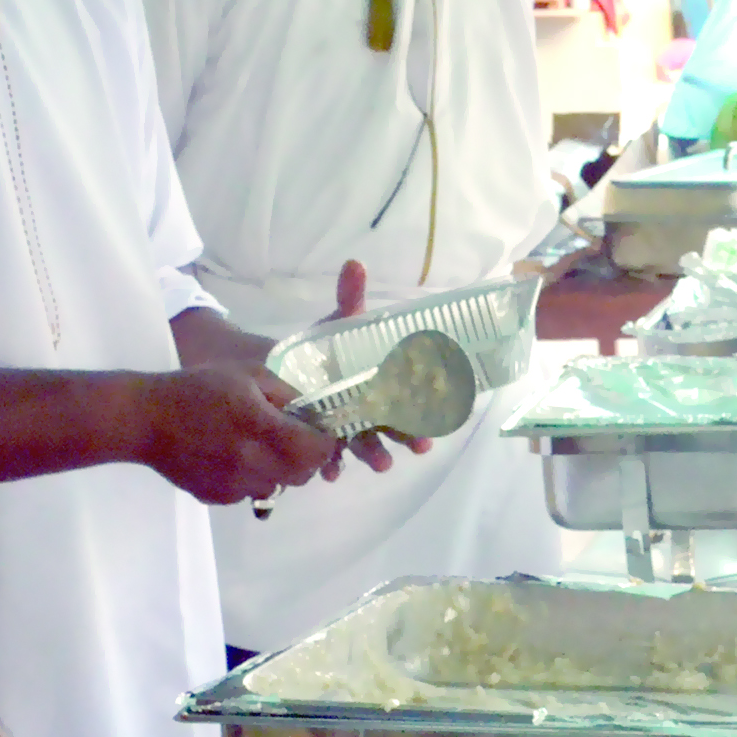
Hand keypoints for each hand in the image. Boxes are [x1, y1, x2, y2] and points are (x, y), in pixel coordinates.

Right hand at [133, 365, 346, 501]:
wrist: (146, 419)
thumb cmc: (198, 388)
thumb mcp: (249, 374)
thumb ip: (286, 392)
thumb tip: (313, 409)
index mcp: (263, 431)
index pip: (316, 450)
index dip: (325, 441)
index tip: (319, 428)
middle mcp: (252, 465)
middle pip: (302, 474)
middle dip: (306, 456)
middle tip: (293, 435)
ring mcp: (234, 487)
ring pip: (278, 486)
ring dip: (279, 469)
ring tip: (258, 444)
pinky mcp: (217, 498)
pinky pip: (250, 492)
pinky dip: (253, 477)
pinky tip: (233, 456)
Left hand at [316, 260, 426, 472]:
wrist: (297, 368)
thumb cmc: (330, 350)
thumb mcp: (342, 325)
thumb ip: (351, 300)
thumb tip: (354, 263)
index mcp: (386, 382)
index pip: (413, 396)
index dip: (428, 407)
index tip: (439, 415)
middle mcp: (375, 408)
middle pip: (399, 425)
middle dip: (410, 437)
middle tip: (420, 447)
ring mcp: (353, 427)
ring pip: (370, 445)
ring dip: (377, 455)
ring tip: (380, 465)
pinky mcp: (328, 440)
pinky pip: (334, 458)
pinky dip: (333, 466)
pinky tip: (330, 473)